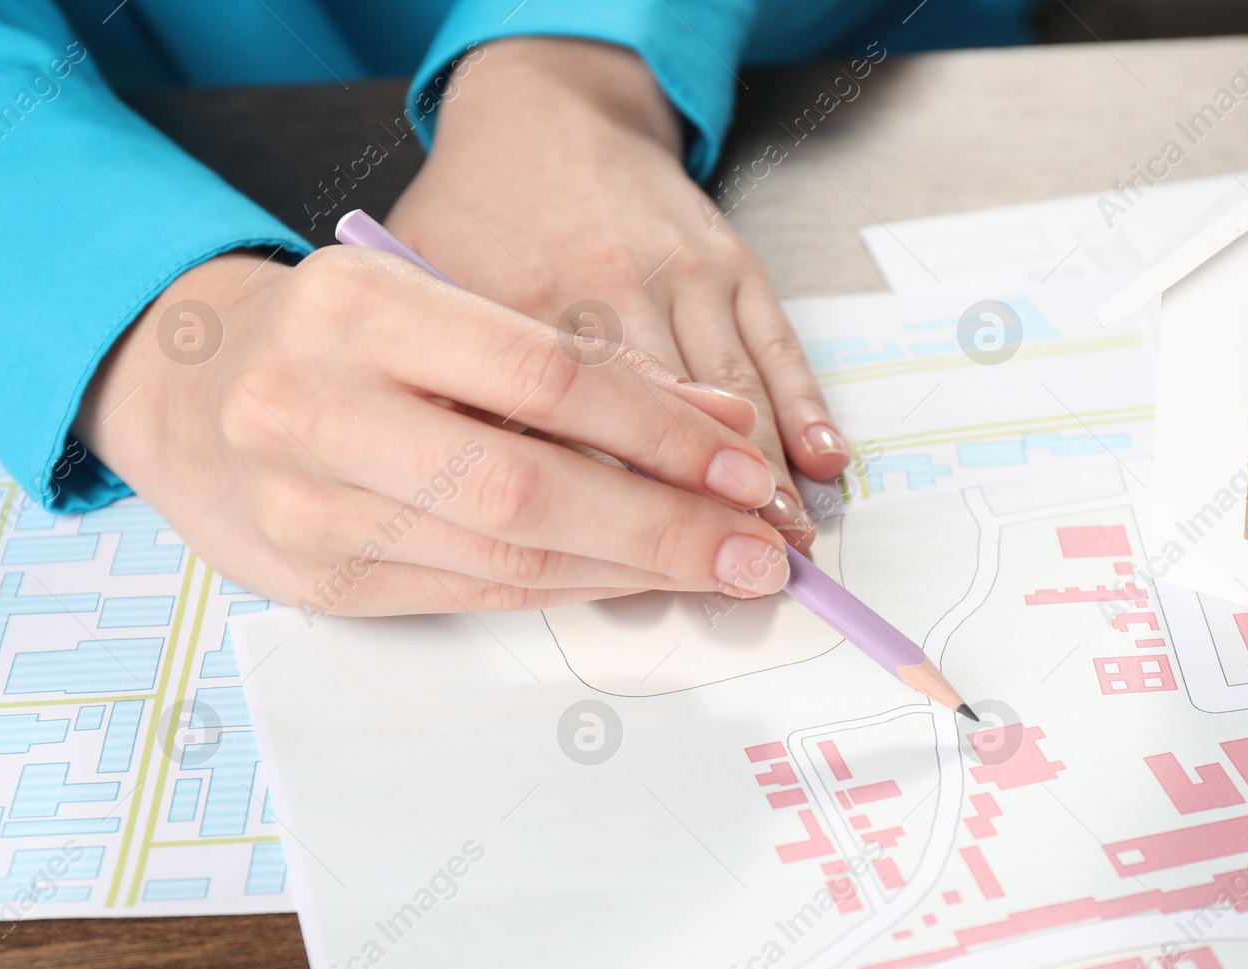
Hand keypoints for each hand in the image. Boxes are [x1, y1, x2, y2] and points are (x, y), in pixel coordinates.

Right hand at [75, 248, 791, 613]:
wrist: (190, 391)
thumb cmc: (341, 339)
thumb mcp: (443, 306)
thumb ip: (574, 360)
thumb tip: (721, 425)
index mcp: (356, 308)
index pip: (543, 374)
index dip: (660, 430)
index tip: (745, 467)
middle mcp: (316, 409)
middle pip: (526, 484)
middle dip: (662, 525)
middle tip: (760, 549)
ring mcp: (308, 508)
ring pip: (506, 554)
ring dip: (632, 569)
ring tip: (719, 570)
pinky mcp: (320, 585)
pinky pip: (476, 595)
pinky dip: (572, 588)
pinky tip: (636, 580)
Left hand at [385, 37, 849, 550]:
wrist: (546, 107)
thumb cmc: (480, 216)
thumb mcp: (425, 292)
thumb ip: (452, 391)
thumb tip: (489, 509)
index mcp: (515, 309)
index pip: (565, 440)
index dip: (608, 520)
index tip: (642, 582)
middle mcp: (603, 288)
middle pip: (658, 429)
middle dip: (701, 517)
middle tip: (739, 581)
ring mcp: (677, 272)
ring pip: (731, 396)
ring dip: (765, 480)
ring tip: (787, 548)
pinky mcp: (729, 260)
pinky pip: (776, 345)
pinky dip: (804, 409)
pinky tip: (823, 466)